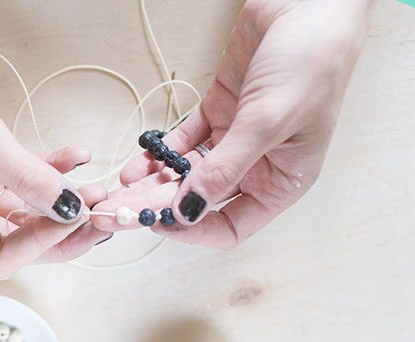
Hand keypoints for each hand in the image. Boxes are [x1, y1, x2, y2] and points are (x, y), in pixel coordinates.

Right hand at [0, 1, 109, 277]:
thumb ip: (26, 177)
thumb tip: (70, 209)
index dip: (39, 244)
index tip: (73, 218)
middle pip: (18, 237)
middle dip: (59, 228)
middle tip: (98, 218)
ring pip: (27, 206)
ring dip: (62, 198)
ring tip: (96, 187)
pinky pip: (28, 173)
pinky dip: (53, 167)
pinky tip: (78, 156)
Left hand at [92, 0, 369, 247]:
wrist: (306, 5)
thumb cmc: (310, 64)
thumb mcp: (267, 123)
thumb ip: (225, 169)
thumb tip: (188, 211)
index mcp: (281, 181)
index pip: (231, 226)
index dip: (194, 230)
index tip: (159, 224)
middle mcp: (256, 166)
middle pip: (200, 201)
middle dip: (160, 207)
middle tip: (122, 211)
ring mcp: (234, 140)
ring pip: (186, 173)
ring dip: (153, 183)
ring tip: (121, 190)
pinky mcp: (218, 113)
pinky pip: (183, 142)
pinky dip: (160, 152)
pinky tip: (136, 163)